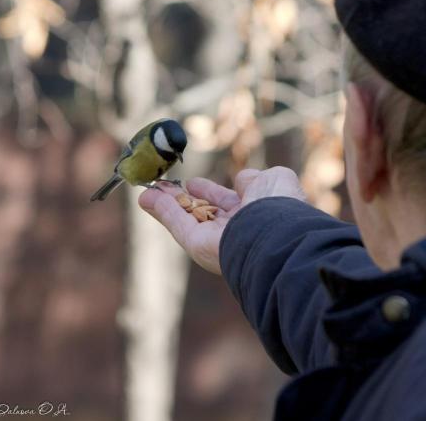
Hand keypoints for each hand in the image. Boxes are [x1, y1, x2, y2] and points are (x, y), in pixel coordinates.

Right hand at [138, 167, 305, 274]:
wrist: (276, 233)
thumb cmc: (278, 204)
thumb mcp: (273, 179)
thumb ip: (253, 179)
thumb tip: (240, 181)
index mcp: (255, 213)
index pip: (227, 201)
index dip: (209, 192)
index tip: (193, 183)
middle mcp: (235, 228)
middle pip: (202, 212)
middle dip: (183, 198)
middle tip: (165, 186)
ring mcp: (217, 239)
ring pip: (186, 218)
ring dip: (166, 203)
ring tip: (149, 190)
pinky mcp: (200, 247)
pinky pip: (178, 225)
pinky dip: (162, 211)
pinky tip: (147, 197)